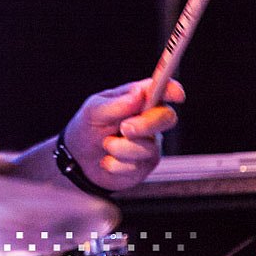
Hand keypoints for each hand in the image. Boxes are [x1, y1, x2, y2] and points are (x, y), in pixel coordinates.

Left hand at [63, 78, 183, 191]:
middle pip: (167, 118)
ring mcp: (150, 143)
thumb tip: (139, 94)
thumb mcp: (93, 111)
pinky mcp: (145, 165)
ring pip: (147, 146)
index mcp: (139, 99)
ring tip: (106, 144)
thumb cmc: (88, 126)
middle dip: (146, 124)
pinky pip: (135, 166)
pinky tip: (107, 160)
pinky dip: (115, 164)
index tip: (176, 94)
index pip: (162, 90)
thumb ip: (115, 104)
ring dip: (120, 147)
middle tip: (124, 128)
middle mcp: (149, 119)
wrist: (78, 158)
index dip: (173, 90)